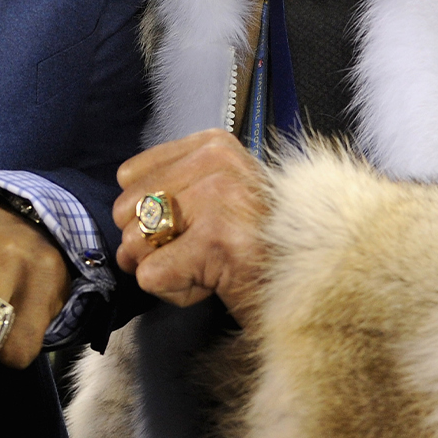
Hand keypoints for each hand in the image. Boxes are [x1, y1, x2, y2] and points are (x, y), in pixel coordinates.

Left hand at [114, 130, 267, 325]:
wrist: (315, 281)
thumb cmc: (261, 242)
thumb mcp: (219, 194)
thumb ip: (170, 194)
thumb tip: (122, 228)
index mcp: (213, 145)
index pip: (130, 177)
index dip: (147, 214)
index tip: (192, 227)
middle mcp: (216, 164)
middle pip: (127, 211)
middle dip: (152, 246)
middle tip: (199, 253)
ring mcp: (218, 200)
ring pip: (136, 244)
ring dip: (167, 271)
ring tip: (209, 267)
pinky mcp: (216, 242)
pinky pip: (151, 275)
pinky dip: (175, 292)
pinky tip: (211, 284)